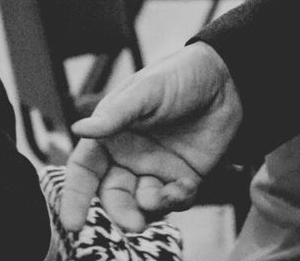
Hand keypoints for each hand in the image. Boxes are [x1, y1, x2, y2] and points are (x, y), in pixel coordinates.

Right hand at [60, 42, 243, 232]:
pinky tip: (187, 184)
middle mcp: (129, 157)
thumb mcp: (146, 90)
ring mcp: (156, 169)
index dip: (75, 196)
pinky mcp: (184, 178)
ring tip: (166, 196)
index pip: (85, 171)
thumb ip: (115, 113)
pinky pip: (174, 201)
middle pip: (113, 195)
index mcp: (112, 134)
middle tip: (132, 223)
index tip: (73, 222)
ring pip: (142, 204)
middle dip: (119, 212)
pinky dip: (178, 200)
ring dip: (150, 208)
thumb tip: (79, 128)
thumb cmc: (179, 76)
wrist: (226, 79)